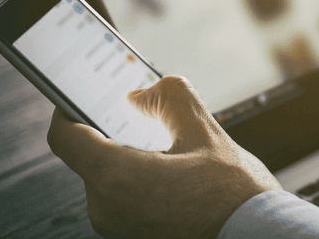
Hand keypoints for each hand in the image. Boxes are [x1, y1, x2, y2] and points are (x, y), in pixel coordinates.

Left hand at [47, 76, 281, 238]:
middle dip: (111, 131)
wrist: (255, 235)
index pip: (64, 136)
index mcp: (117, 177)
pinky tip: (169, 172)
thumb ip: (168, 97)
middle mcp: (107, 208)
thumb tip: (141, 94)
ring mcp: (117, 228)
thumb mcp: (204, 129)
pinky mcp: (129, 238)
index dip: (66, 109)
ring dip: (126, 156)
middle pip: (88, 156)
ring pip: (105, 177)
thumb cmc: (233, 193)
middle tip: (138, 114)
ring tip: (164, 147)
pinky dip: (134, 179)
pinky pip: (118, 198)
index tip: (78, 95)